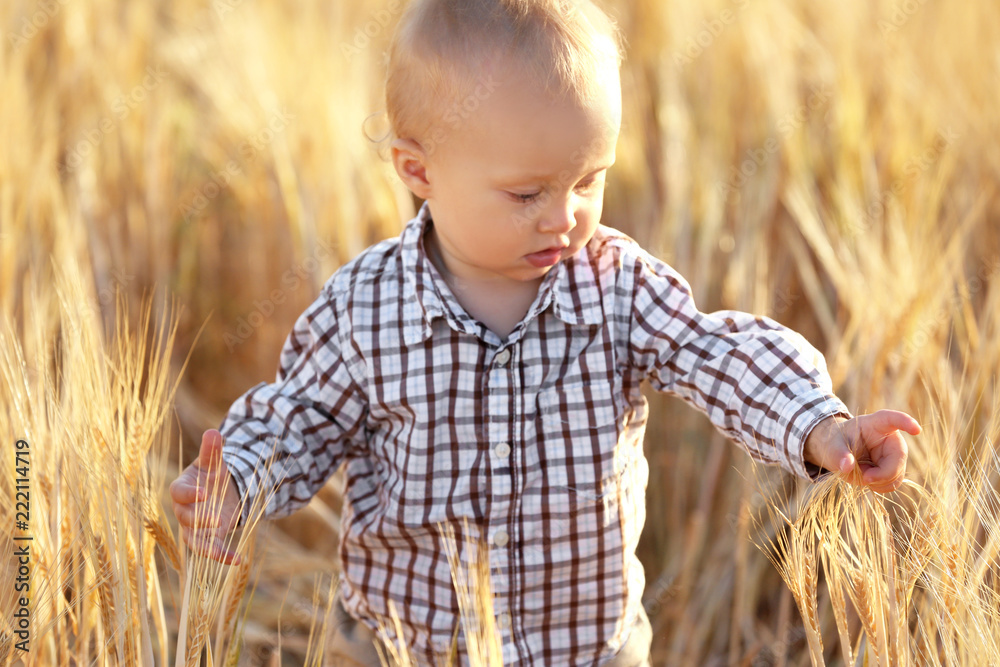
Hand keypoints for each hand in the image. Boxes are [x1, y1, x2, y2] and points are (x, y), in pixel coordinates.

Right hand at [169, 429, 242, 563]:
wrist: (219, 490)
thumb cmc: (211, 474)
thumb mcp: (213, 462)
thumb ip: (212, 450)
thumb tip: (214, 432)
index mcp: (181, 488)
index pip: (178, 493)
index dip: (189, 494)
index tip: (203, 493)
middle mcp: (184, 510)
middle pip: (185, 519)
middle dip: (199, 521)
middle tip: (217, 520)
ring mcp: (194, 527)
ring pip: (194, 541)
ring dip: (208, 548)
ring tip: (224, 553)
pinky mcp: (208, 538)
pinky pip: (211, 550)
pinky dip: (222, 556)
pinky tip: (238, 560)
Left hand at [803, 410, 921, 492]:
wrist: (837, 452)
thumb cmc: (836, 443)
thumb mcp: (832, 446)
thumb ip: (838, 454)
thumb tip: (846, 467)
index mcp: (875, 424)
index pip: (892, 419)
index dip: (906, 423)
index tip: (916, 429)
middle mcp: (890, 439)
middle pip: (898, 458)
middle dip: (883, 473)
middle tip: (864, 477)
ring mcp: (893, 455)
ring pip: (898, 475)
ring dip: (878, 481)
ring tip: (860, 473)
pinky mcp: (893, 468)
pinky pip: (894, 483)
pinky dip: (880, 486)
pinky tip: (867, 480)